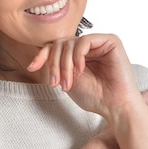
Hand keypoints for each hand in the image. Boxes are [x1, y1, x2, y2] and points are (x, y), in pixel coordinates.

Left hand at [27, 33, 141, 117]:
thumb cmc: (95, 97)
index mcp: (80, 54)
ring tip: (68, 82)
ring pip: (70, 42)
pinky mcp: (111, 41)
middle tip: (56, 83)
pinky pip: (85, 41)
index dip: (42, 55)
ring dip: (64, 64)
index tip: (32, 68)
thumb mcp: (67, 79)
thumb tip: (38, 50)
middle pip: (60, 43)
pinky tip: (80, 71)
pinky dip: (78, 56)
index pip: (56, 46)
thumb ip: (56, 64)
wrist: (115, 107)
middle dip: (54, 64)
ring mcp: (100, 42)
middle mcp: (90, 46)